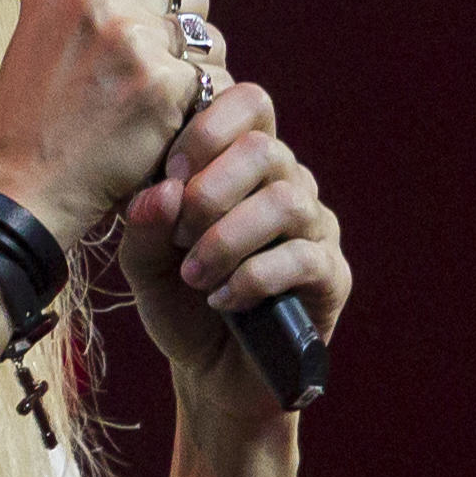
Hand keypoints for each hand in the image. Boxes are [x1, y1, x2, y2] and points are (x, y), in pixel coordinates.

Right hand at [0, 0, 207, 247]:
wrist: (22, 188)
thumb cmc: (32, 117)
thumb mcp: (42, 29)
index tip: (144, 2)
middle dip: (177, 31)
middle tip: (141, 72)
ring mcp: (133, 40)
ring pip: (208, 39)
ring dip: (193, 71)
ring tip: (148, 104)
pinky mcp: (163, 86)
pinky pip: (213, 84)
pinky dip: (196, 111)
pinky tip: (160, 130)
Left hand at [121, 66, 349, 426]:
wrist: (212, 373)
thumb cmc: (179, 303)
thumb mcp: (143, 263)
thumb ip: (144, 224)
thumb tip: (159, 193)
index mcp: (243, 162)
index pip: (246, 103)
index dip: (205, 130)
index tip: (166, 176)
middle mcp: (287, 182)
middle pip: (265, 148)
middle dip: (209, 191)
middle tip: (177, 236)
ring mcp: (314, 226)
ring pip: (285, 200)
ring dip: (228, 238)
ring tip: (193, 275)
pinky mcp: (331, 274)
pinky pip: (304, 257)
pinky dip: (255, 276)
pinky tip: (224, 299)